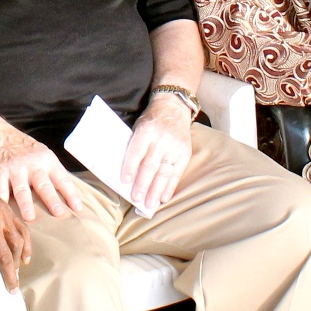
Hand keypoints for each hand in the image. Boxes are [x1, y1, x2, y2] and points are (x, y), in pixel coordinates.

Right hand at [0, 122, 83, 221]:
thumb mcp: (42, 154)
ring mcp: (15, 168)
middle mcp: (32, 164)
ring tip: (30, 218)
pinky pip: (0, 188)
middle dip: (52, 200)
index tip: (77, 208)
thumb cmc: (23, 149)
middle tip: (59, 213)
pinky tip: (4, 209)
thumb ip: (52, 172)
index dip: (70, 194)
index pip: (62, 179)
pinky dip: (2, 199)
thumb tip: (68, 195)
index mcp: (47, 160)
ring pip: (22, 188)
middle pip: (44, 185)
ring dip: (26, 203)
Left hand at [0, 160, 31, 288]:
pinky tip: (25, 257)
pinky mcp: (9, 211)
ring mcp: (3, 215)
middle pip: (4, 253)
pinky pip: (22, 230)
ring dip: (18, 261)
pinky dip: (26, 245)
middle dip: (9, 273)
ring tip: (15, 274)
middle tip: (12, 289)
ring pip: (17, 242)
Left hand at [120, 91, 194, 210]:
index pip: (137, 152)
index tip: (125, 182)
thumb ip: (133, 146)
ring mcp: (175, 147)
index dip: (130, 168)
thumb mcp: (138, 127)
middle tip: (136, 199)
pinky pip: (177, 173)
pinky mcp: (185, 153)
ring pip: (164, 172)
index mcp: (146, 130)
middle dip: (143, 184)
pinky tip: (164, 198)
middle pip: (151, 165)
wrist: (173, 107)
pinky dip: (170, 187)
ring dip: (156, 190)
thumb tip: (126, 173)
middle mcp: (162, 139)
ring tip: (150, 204)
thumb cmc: (151, 120)